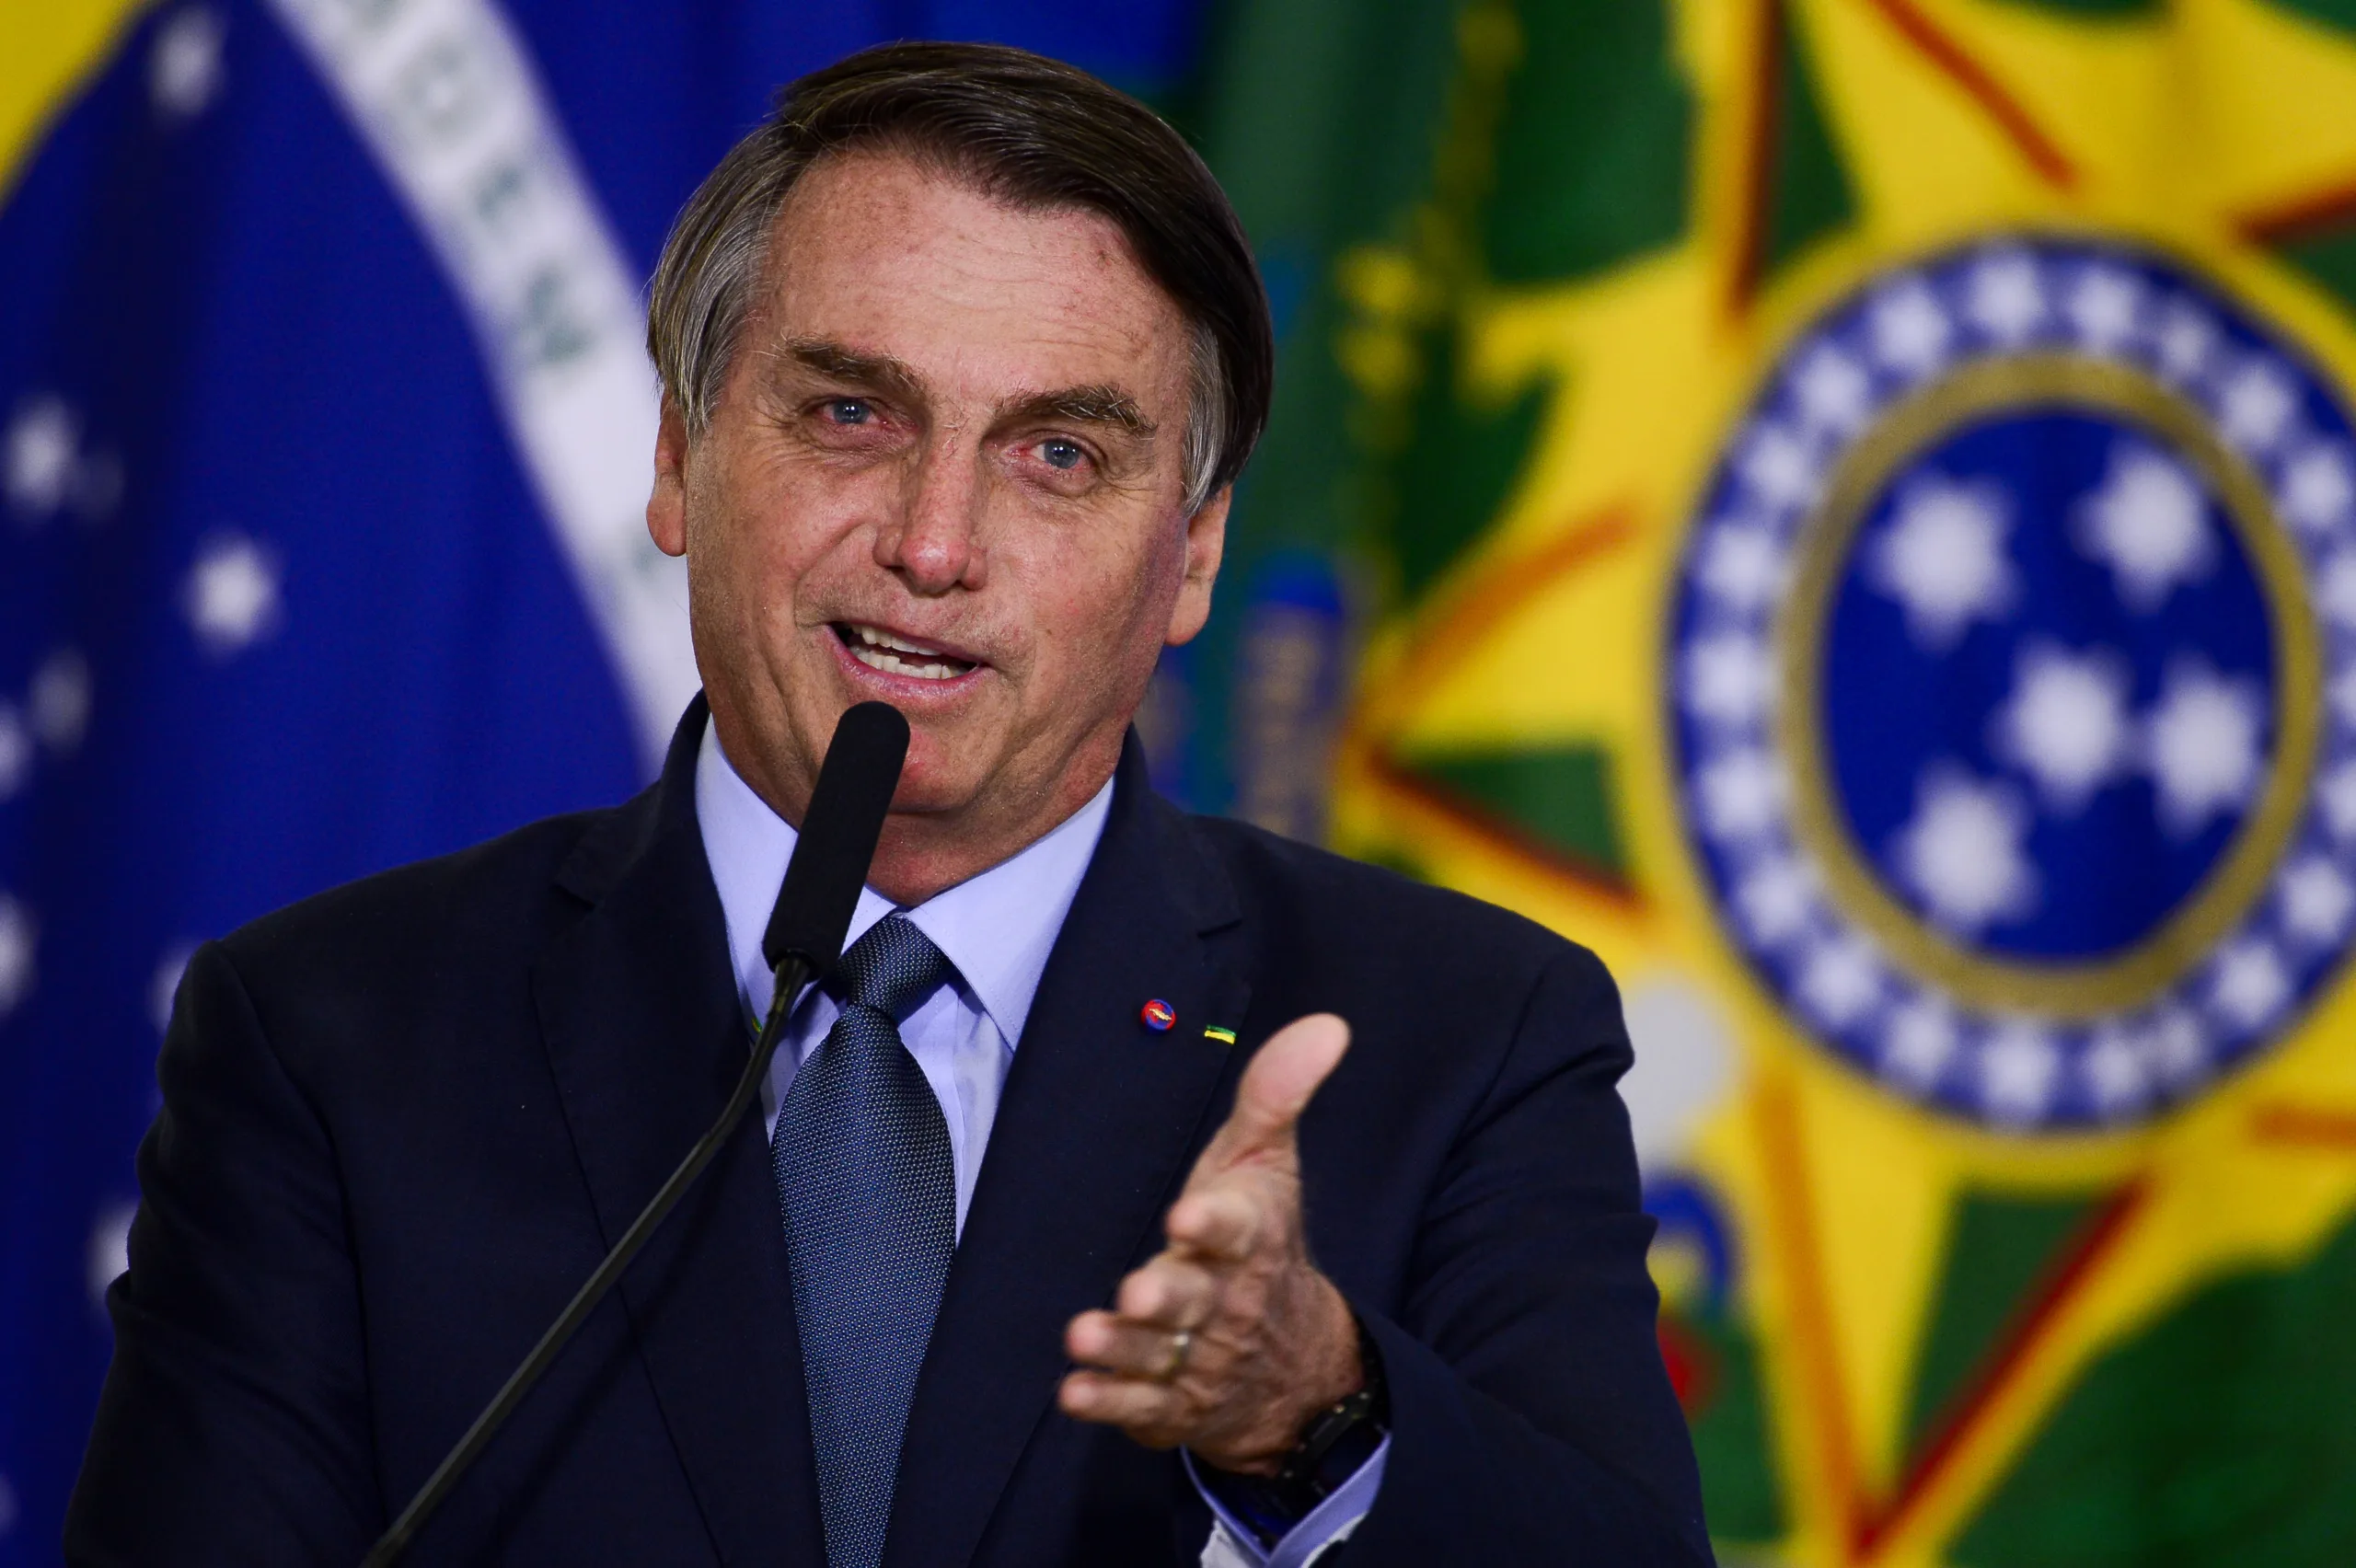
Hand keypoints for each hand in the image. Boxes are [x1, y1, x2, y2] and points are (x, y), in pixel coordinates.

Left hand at [1058, 1013, 1363, 1474]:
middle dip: (1167, 1296)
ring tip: (1083, 1337)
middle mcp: (1224, 1301)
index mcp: (1248, 1238)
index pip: (1238, 1229)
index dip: (1213, 1224)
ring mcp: (1197, 1357)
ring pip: (1159, 1355)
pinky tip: (1074, 1392)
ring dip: (1123, 1348)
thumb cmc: (1261, 1242)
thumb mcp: (1266, 1164)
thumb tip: (1326, 1024)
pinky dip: (1108, 1402)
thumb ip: (1276, 1095)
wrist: (1292, 1363)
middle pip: (1195, 1299)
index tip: (1186, 1216)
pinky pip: (1139, 1407)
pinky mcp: (1170, 1403)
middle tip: (1137, 1291)